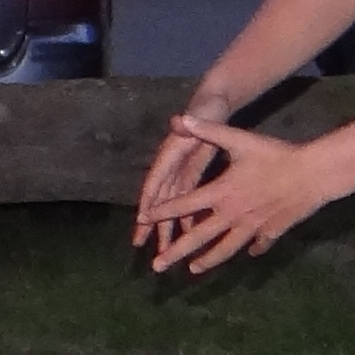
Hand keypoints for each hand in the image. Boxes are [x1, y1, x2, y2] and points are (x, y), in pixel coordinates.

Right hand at [130, 108, 231, 243]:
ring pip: (170, 204)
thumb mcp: (198, 116)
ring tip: (163, 249)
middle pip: (158, 199)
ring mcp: (179, 171)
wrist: (214, 104)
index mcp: (170, 154)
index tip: (141, 219)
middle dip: (150, 222)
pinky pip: (186, 200)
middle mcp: (170, 166)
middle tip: (140, 244)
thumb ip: (189, 123)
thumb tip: (176, 122)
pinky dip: (185, 216)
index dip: (148, 199)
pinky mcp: (190, 174)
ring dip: (166, 225)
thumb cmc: (206, 109)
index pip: (156, 179)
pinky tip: (187, 235)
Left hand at [137, 110, 332, 273]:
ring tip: (193, 269)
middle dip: (175, 252)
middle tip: (157, 266)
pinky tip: (248, 253)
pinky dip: (251, 249)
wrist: (313, 174)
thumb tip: (181, 119)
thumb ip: (209, 130)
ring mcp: (252, 226)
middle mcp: (232, 214)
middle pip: (198, 238)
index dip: (162, 212)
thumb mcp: (241, 140)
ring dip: (208, 260)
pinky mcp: (271, 231)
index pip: (184, 205)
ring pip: (225, 249)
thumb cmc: (276, 155)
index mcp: (221, 193)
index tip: (145, 220)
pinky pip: (258, 243)